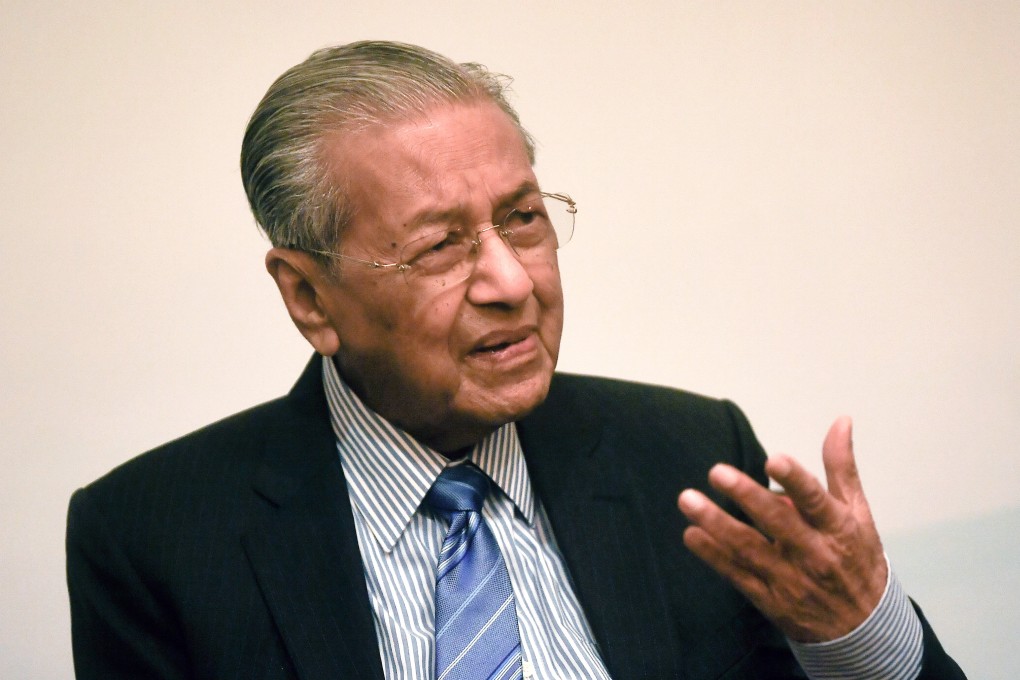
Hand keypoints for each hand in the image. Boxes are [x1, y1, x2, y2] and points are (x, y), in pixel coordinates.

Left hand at [677, 416, 887, 641]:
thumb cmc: (858, 559)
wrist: (865, 630)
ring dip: (716, 524)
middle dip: (746, 496)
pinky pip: (738, 575)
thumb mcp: (859, 513)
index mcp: (838, 528)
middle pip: (777, 523)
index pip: (817, 501)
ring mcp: (790, 578)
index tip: (772, 460)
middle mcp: (814, 554)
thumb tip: (841, 420)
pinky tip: (692, 535)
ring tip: (688, 499)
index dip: (796, 480)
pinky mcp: (771, 599)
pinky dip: (713, 556)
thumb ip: (841, 466)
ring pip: (749, 549)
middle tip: (717, 471)